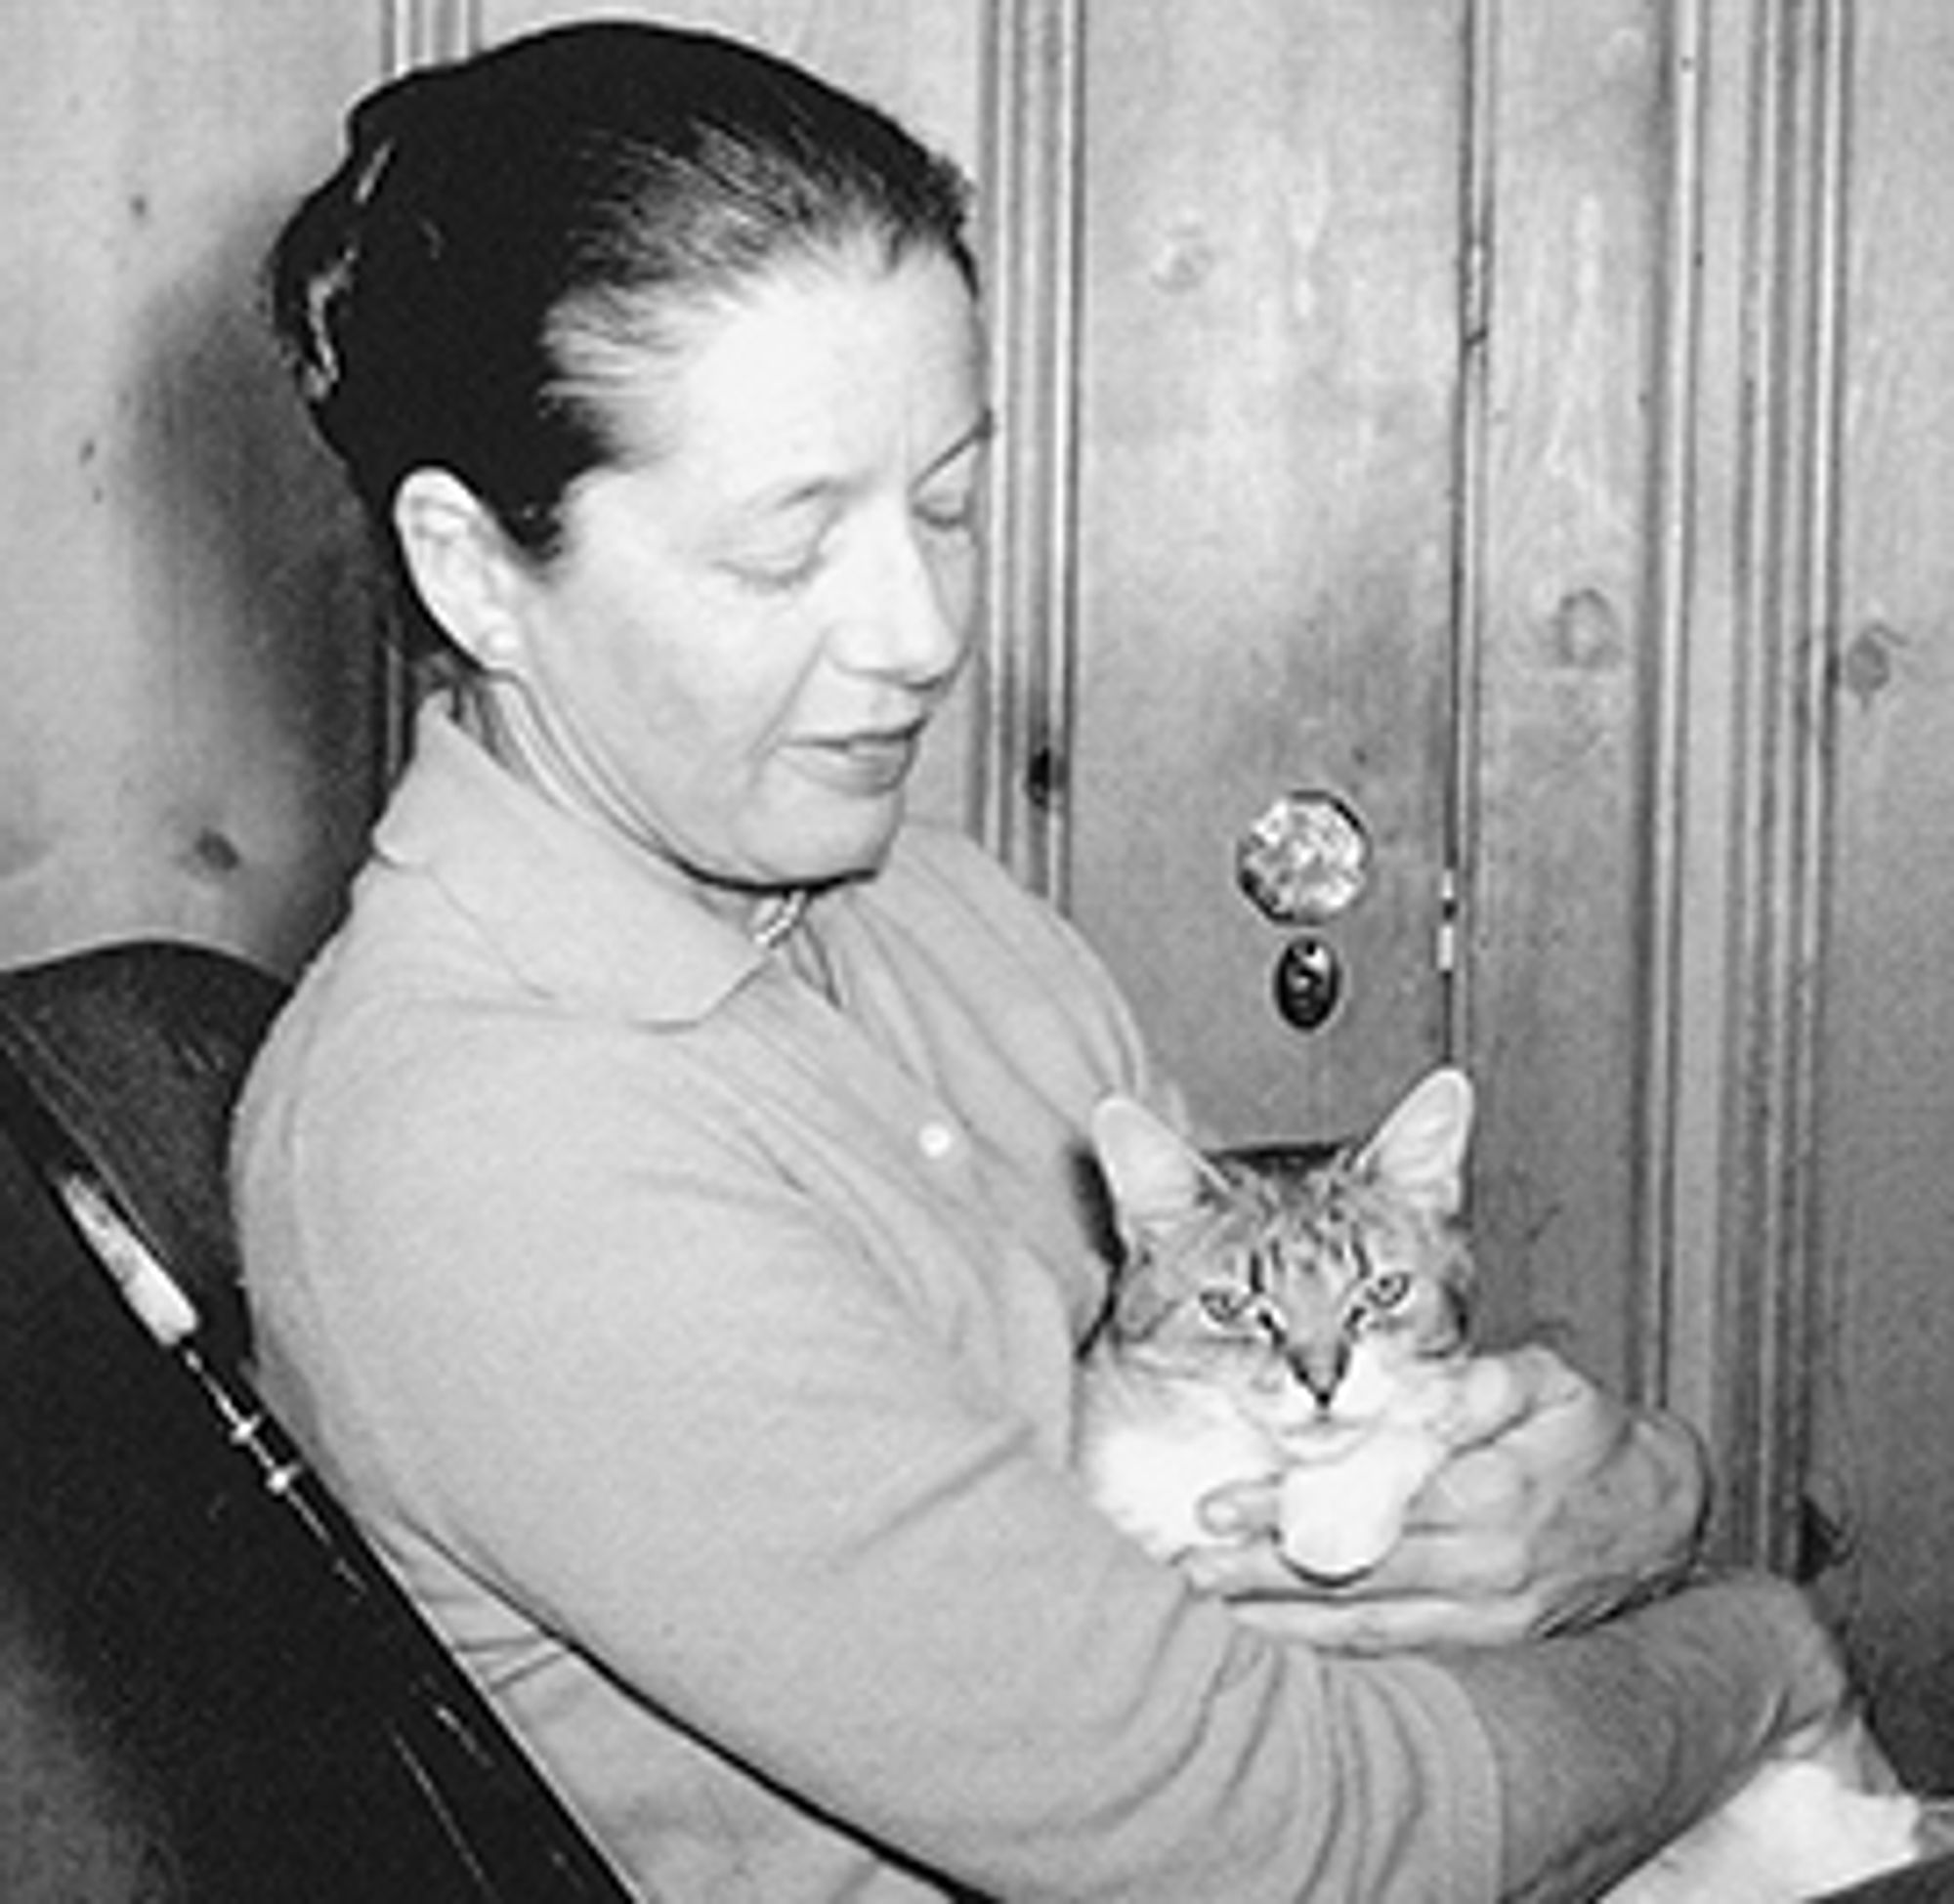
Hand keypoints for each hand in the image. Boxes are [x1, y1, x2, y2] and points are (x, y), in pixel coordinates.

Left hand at [1180, 1345, 1706, 1651]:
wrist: (1664, 1518)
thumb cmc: (1590, 1439)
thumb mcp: (1547, 1384)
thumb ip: (1475, 1384)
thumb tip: (1413, 1388)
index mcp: (1490, 1494)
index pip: (1365, 1505)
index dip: (1285, 1507)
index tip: (1219, 1506)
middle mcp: (1485, 1568)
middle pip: (1352, 1574)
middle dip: (1261, 1573)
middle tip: (1190, 1568)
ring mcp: (1489, 1623)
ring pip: (1368, 1630)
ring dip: (1284, 1624)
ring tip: (1210, 1613)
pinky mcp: (1491, 1652)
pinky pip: (1401, 1656)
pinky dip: (1336, 1654)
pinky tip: (1280, 1646)